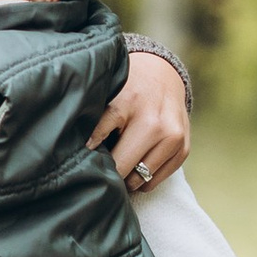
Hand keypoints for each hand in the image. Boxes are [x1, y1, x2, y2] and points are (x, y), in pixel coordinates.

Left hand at [91, 48, 190, 193]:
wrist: (163, 74)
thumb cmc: (125, 88)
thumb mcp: (106, 94)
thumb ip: (93, 120)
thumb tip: (74, 152)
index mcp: (126, 103)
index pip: (98, 139)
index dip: (86, 156)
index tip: (78, 161)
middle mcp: (153, 122)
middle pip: (121, 167)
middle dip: (108, 172)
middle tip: (97, 170)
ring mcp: (171, 137)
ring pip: (139, 179)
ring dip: (125, 178)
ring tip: (117, 166)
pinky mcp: (183, 149)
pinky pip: (154, 182)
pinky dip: (142, 179)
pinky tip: (135, 164)